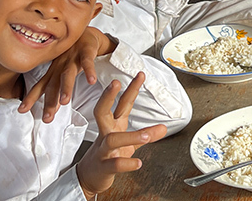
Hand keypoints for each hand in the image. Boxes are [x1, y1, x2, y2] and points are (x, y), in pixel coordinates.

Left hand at [19, 27, 110, 120]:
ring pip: (68, 75)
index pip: (41, 87)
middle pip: (54, 85)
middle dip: (50, 102)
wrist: (86, 32)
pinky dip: (89, 71)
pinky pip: (87, 62)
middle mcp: (60, 66)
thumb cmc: (72, 54)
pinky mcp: (86, 52)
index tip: (21, 110)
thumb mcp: (61, 69)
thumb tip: (51, 107)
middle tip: (47, 118)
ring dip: (66, 88)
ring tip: (64, 102)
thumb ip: (55, 86)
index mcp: (54, 72)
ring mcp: (72, 59)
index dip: (31, 98)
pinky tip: (91, 80)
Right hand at [76, 73, 166, 198]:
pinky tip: (138, 163)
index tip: (140, 75)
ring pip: (113, 139)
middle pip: (102, 112)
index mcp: (113, 125)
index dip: (131, 89)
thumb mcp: (129, 144)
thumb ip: (146, 135)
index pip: (122, 103)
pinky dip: (127, 163)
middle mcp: (106, 134)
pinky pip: (114, 164)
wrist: (88, 177)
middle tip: (115, 83)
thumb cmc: (107, 156)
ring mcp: (103, 150)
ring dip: (131, 136)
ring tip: (147, 135)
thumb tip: (164, 127)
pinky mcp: (103, 167)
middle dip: (107, 97)